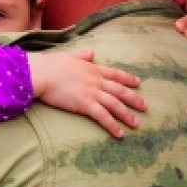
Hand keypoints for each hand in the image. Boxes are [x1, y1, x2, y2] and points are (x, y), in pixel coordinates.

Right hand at [28, 51, 145, 137]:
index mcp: (92, 68)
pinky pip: (103, 117)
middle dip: (134, 98)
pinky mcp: (85, 104)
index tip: (138, 82)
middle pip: (119, 90)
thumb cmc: (50, 64)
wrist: (41, 73)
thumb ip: (81, 55)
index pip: (114, 74)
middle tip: (145, 106)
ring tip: (136, 124)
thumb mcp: (69, 55)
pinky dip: (112, 125)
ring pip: (115, 104)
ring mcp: (92, 92)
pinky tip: (120, 134)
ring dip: (127, 115)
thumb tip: (91, 53)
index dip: (127, 78)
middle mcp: (95, 80)